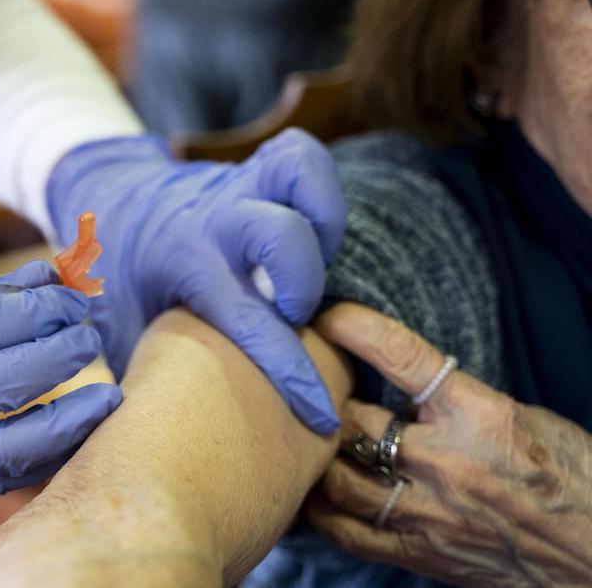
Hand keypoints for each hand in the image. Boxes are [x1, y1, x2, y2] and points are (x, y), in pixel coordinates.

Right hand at [0, 261, 120, 498]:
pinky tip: (77, 430)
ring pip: (13, 441)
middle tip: (90, 330)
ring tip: (107, 392)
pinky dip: (47, 452)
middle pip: (6, 379)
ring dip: (70, 416)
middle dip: (61, 352)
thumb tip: (52, 274)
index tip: (72, 290)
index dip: (41, 305)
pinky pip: (5, 475)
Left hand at [46, 128, 346, 431]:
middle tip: (292, 316)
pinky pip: (302, 157)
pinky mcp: (257, 170)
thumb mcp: (114, 327)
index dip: (289, 371)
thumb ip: (143, 372)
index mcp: (179, 262)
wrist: (107, 198)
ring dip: (324, 221)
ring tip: (309, 269)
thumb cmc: (117, 279)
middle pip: (281, 234)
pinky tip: (312, 231)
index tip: (319, 414)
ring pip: (303, 174)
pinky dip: (318, 189)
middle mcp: (213, 218)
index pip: (247, 318)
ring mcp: (238, 186)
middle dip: (303, 283)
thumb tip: (149, 448)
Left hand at [307, 304, 591, 586]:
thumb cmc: (569, 477)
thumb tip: (396, 374)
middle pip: (352, 420)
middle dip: (326, 402)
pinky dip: (322, 511)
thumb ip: (456, 398)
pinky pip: (349, 532)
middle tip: (310, 389)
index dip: (355, 328)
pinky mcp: (421, 553)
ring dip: (316, 457)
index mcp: (479, 415)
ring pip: (338, 480)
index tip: (326, 316)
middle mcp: (446, 463)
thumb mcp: (520, 416)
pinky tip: (313, 494)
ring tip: (304, 439)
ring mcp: (429, 513)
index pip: (400, 355)